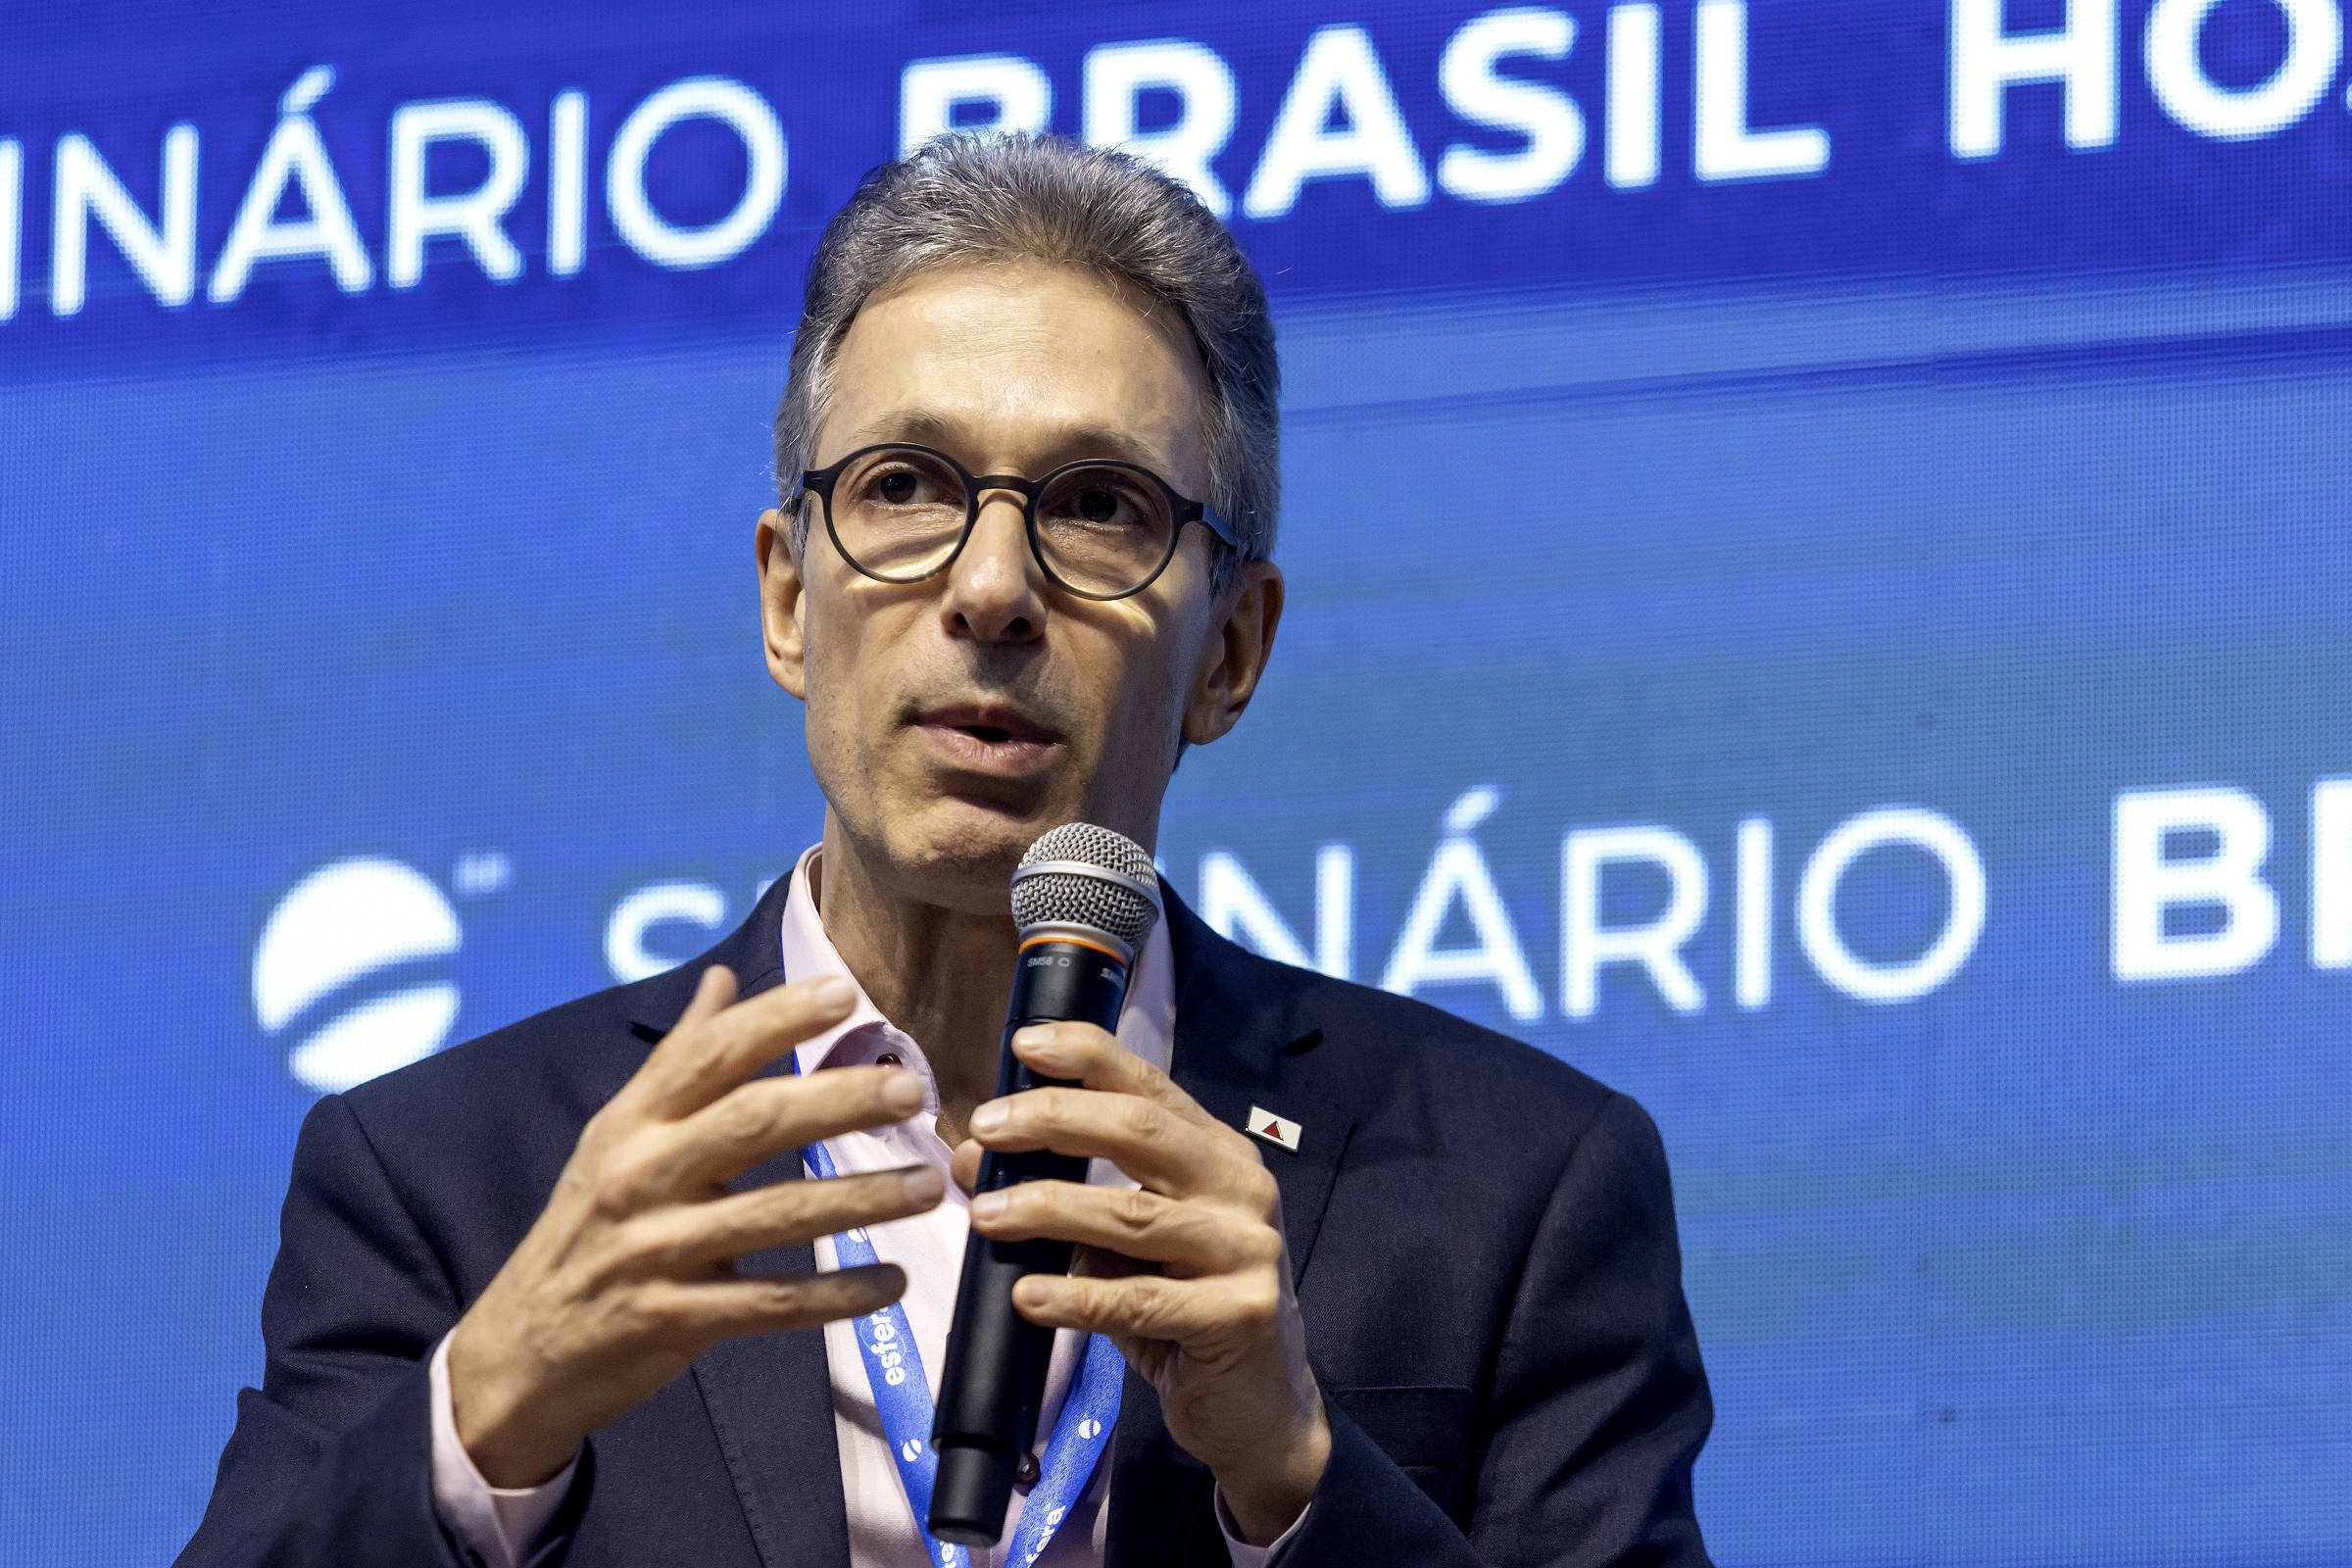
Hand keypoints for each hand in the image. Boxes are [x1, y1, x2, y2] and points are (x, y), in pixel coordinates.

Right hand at [446, 966, 944, 1486]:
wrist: (519, 1354)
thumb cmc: (587, 1230)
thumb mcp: (617, 1138)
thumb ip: (677, 1060)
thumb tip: (722, 980)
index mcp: (632, 1122)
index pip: (707, 1053)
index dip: (776, 1018)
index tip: (845, 995)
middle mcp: (641, 1175)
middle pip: (752, 1121)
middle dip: (837, 1101)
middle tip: (909, 1091)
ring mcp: (655, 1249)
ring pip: (775, 1213)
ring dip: (860, 1199)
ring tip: (928, 1184)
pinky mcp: (673, 1319)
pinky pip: (771, 1303)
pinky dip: (836, 1293)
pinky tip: (892, 1283)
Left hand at [951, 1024, 1328, 1545]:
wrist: (1258, 1406)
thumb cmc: (1182, 1309)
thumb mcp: (1120, 1246)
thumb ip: (1061, 1195)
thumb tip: (969, 1156)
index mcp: (1217, 1152)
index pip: (1150, 1084)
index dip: (1088, 1055)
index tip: (1024, 1043)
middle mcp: (1241, 1187)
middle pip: (1141, 1132)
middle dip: (1054, 1121)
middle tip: (987, 1127)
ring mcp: (1248, 1249)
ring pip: (1133, 1216)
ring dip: (1050, 1210)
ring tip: (986, 1214)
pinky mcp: (1241, 1314)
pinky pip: (1142, 1300)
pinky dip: (1077, 1296)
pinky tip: (1029, 1296)